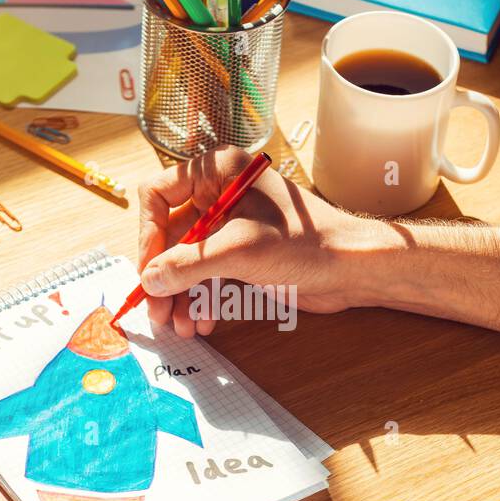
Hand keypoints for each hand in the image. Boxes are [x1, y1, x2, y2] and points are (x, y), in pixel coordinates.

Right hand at [137, 146, 377, 336]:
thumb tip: (148, 280)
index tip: (148, 273)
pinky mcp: (243, 252)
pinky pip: (208, 274)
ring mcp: (231, 224)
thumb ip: (188, 265)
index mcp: (217, 173)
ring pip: (188, 259)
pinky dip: (202, 298)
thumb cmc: (304, 243)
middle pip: (170, 234)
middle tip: (158, 313)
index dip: (147, 236)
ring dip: (181, 294)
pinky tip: (203, 323)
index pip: (158, 196)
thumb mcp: (238, 251)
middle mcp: (220, 193)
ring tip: (182, 327)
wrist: (352, 267)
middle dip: (164, 276)